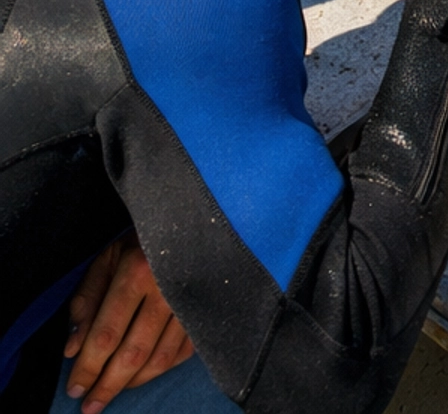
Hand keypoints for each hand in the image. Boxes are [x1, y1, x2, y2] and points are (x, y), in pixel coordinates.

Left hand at [62, 235, 192, 411]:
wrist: (188, 220)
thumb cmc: (140, 241)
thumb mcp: (106, 260)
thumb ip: (86, 302)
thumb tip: (72, 349)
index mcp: (138, 269)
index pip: (107, 333)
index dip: (88, 367)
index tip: (74, 389)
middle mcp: (167, 288)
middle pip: (133, 353)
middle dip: (107, 385)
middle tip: (90, 407)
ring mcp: (191, 301)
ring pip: (160, 359)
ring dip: (132, 383)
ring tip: (112, 393)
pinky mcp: (206, 310)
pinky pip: (183, 353)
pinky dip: (160, 370)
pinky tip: (142, 375)